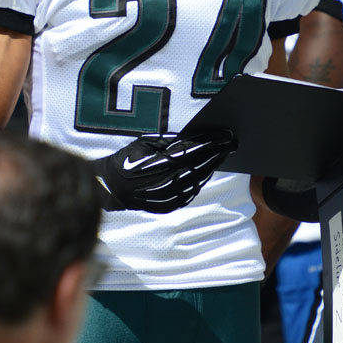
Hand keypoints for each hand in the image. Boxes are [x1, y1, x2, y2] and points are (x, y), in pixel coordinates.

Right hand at [92, 130, 236, 213]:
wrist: (110, 188)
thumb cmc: (126, 161)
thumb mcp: (144, 143)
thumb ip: (168, 142)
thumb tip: (191, 139)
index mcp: (162, 163)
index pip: (194, 151)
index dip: (212, 143)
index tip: (226, 136)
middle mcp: (168, 181)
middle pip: (200, 166)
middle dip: (217, 154)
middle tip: (231, 144)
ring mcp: (169, 196)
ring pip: (198, 180)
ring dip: (211, 167)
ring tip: (222, 156)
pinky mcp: (168, 205)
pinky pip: (190, 193)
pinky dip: (200, 181)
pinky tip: (207, 172)